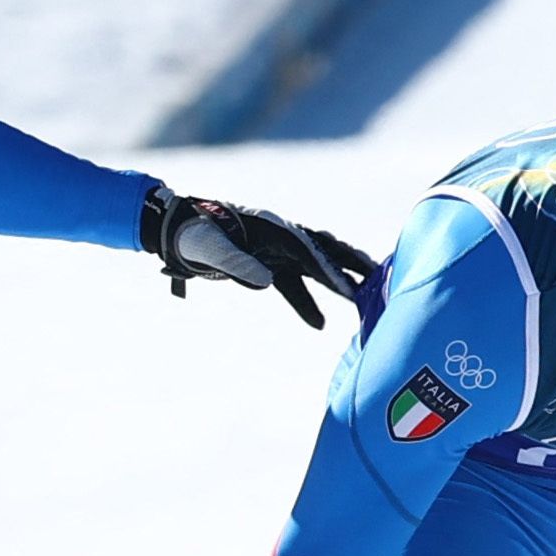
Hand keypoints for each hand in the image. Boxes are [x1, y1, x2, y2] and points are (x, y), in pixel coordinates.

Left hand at [142, 187, 377, 328]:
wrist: (177, 230)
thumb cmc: (193, 236)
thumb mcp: (212, 250)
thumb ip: (239, 265)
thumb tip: (266, 281)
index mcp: (271, 231)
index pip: (309, 253)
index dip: (331, 272)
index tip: (352, 291)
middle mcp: (281, 238)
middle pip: (325, 252)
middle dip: (351, 266)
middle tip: (378, 279)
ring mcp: (277, 251)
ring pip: (316, 267)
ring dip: (339, 281)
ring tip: (363, 296)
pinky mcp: (270, 264)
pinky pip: (296, 284)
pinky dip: (308, 302)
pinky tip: (319, 325)